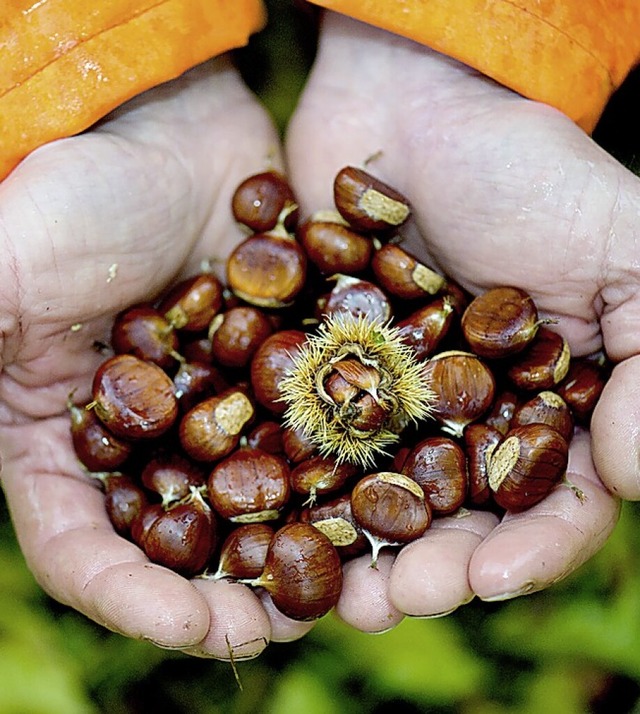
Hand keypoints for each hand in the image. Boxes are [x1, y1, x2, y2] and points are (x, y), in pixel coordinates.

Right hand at [0, 57, 313, 657]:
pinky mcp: (272, 372)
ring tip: (341, 591)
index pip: (82, 547)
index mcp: (58, 436)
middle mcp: (140, 437)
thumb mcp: (8, 268)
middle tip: (275, 630)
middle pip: (175, 544)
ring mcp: (212, 407)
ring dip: (289, 553)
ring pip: (250, 504)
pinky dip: (333, 476)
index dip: (131, 598)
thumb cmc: (78, 190)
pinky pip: (304, 438)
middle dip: (222, 594)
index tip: (196, 628)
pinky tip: (374, 503)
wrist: (168, 128)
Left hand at [286, 12, 628, 629]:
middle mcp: (466, 420)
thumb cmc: (528, 170)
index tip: (488, 579)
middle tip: (388, 603)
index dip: (529, 552)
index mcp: (545, 407)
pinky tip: (267, 518)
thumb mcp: (627, 246)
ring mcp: (390, 403)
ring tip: (329, 591)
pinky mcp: (322, 375)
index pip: (552, 504)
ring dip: (354, 551)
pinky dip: (292, 483)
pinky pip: (305, 442)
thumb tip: (630, 477)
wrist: (415, 107)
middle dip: (429, 568)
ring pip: (376, 498)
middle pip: (455, 520)